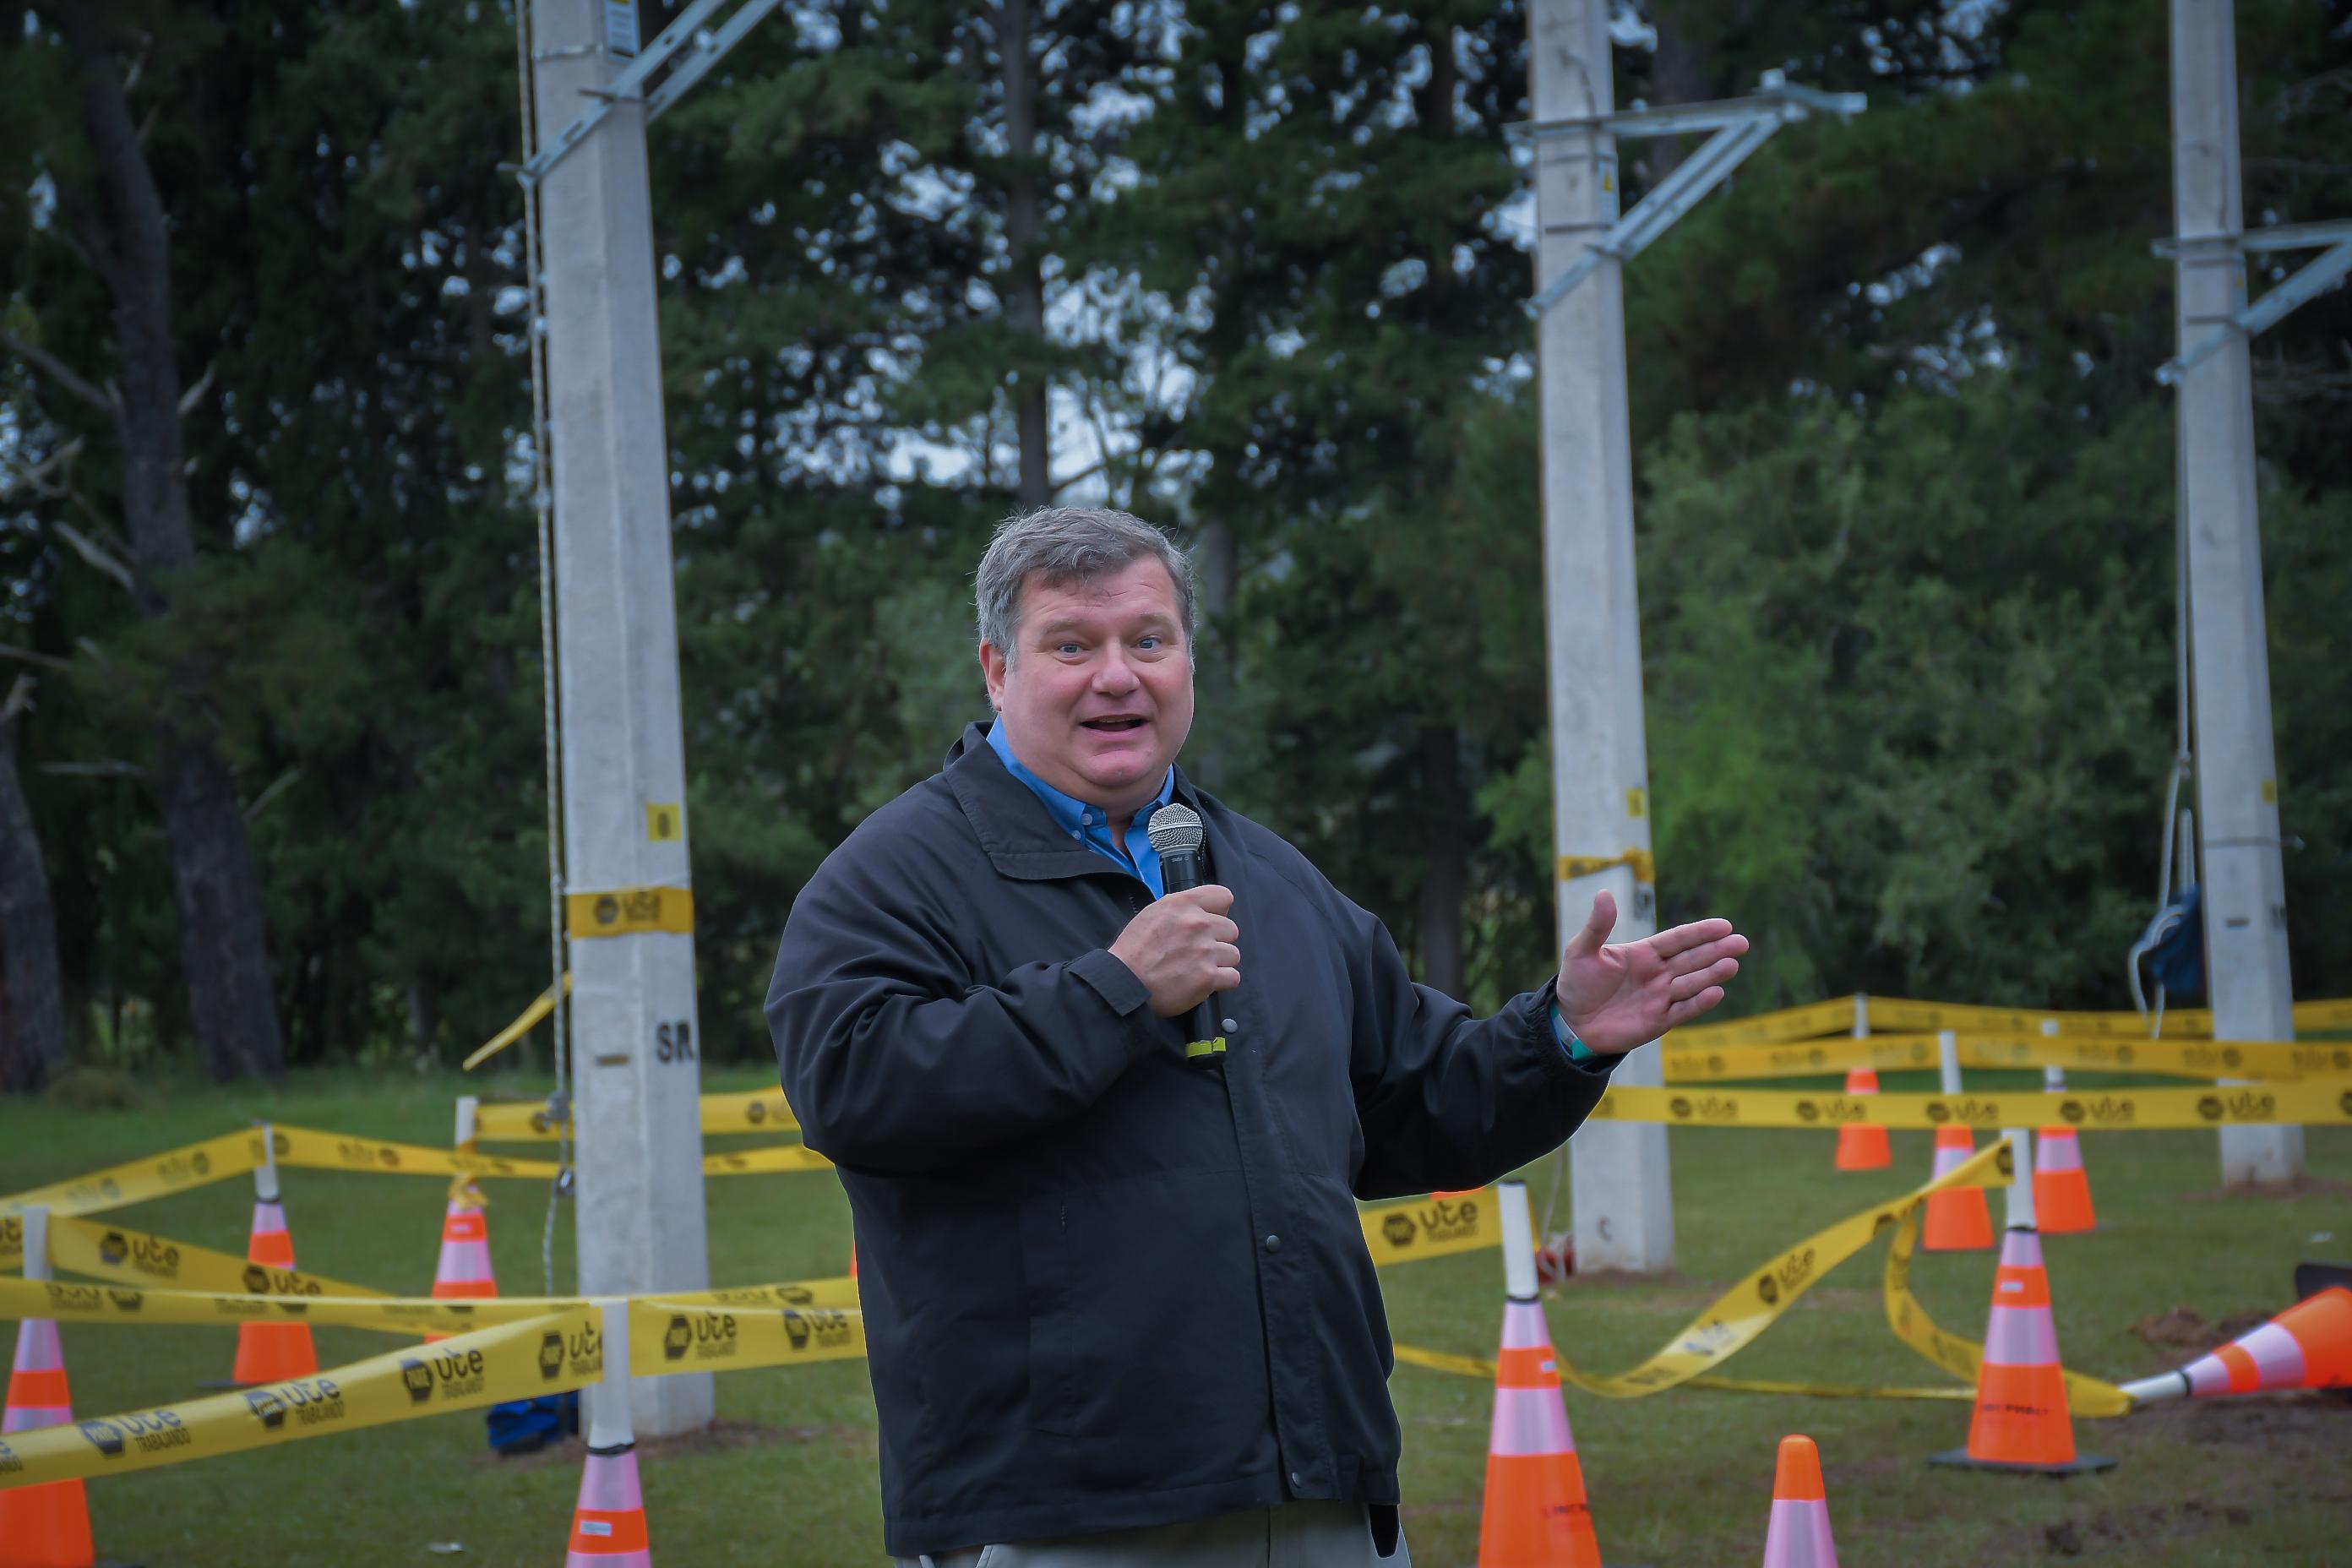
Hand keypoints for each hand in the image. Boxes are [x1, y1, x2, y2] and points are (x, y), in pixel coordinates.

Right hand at [1109, 886, 1241, 1017]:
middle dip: (1218, 941)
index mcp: (1183, 905)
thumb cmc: (1133, 951)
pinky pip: (1233, 977)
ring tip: (1199, 968)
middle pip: (1231, 929)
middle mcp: (1198, 924)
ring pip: (1233, 954)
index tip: (1211, 922)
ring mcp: (1205, 951)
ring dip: (1219, 962)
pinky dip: (1222, 982)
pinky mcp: (1208, 978)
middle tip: (1199, 951)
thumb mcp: (1153, 914)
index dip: (1219, 911)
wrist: (1124, 983)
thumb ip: (1181, 910)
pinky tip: (1206, 982)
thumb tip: (1201, 913)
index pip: (1223, 896)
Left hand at [1554, 890, 1746, 1055]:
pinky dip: (1699, 1003)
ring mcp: (1660, 997)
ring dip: (1712, 974)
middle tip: (1741, 942)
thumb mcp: (1582, 951)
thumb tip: (1604, 893)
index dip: (1700, 932)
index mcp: (1643, 953)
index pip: (1677, 939)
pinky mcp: (1658, 1021)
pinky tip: (1716, 992)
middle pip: (1692, 959)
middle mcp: (1657, 973)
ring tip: (1732, 964)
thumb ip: (1598, 926)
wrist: (1570, 1023)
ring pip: (1691, 983)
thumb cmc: (1576, 984)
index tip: (1724, 925)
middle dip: (1716, 950)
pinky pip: (1683, 1010)